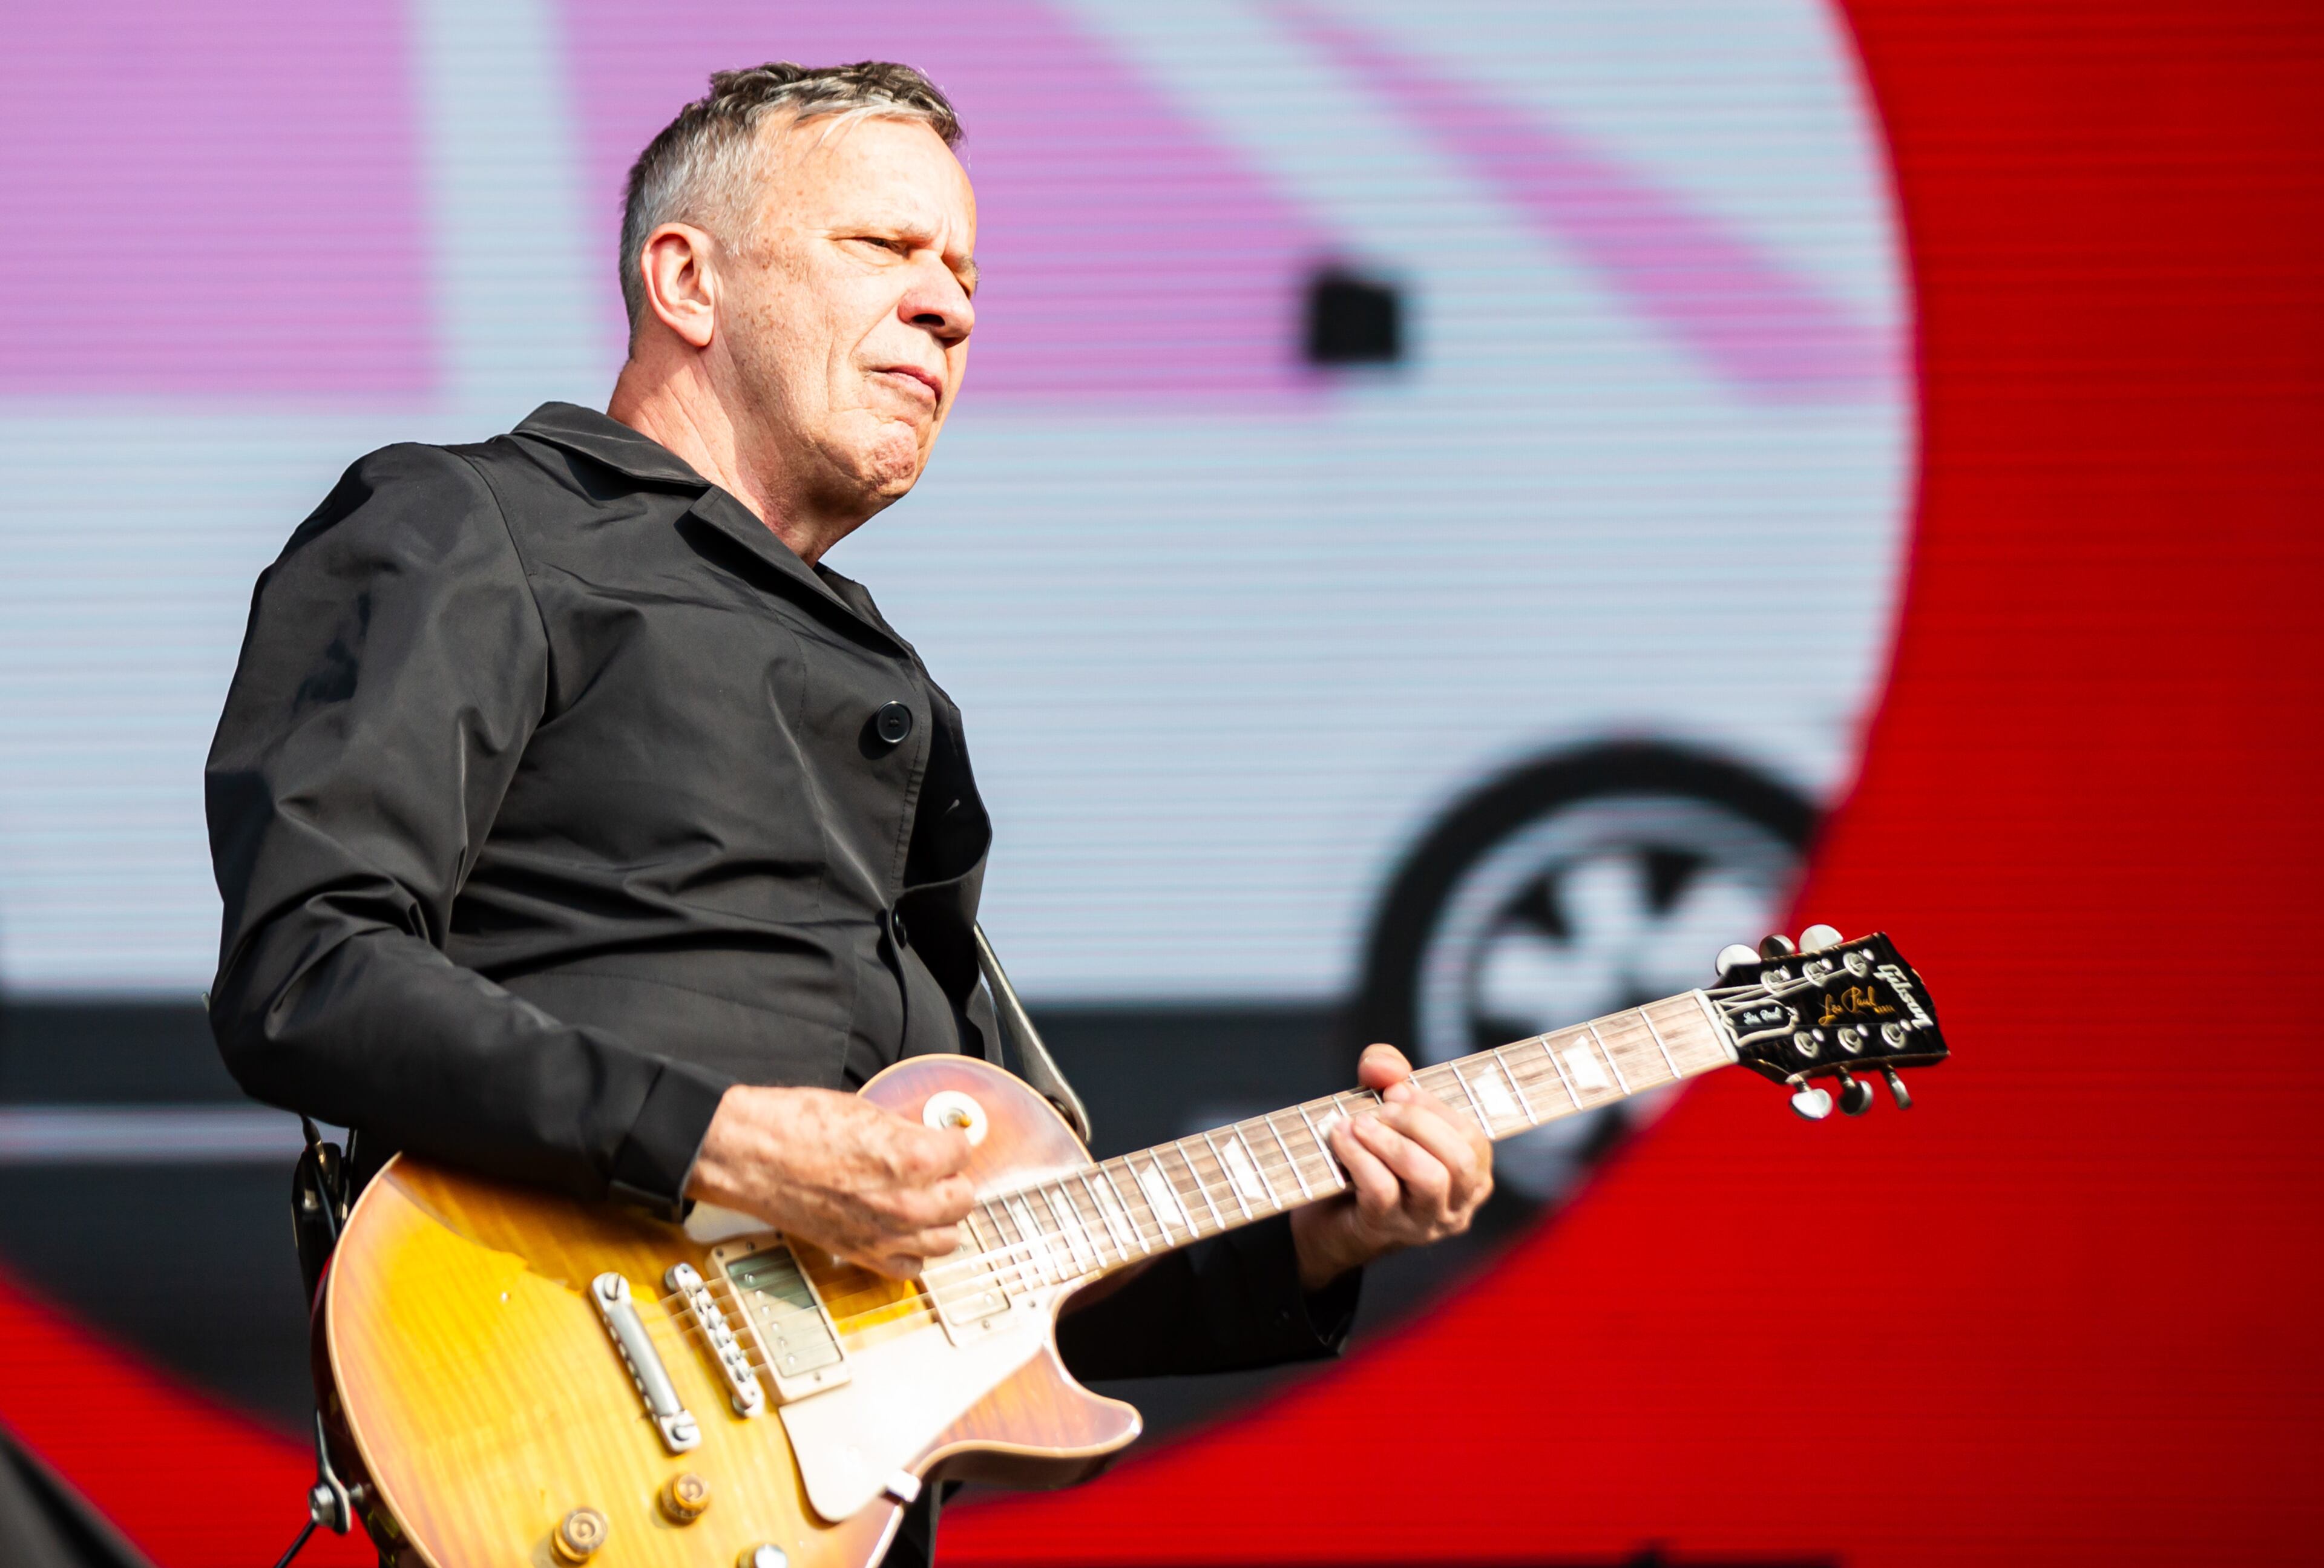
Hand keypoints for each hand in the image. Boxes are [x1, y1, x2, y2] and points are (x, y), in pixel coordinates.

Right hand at [686, 1084, 974, 1278]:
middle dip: (953, 1180)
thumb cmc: (795, 1127)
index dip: (952, 1142)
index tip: (944, 1140)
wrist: (750, 1154)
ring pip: (946, 1239)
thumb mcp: (867, 1112)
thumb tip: (929, 1139)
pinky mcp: (860, 1255)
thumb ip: (908, 1133)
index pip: (964, 1152)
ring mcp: (885, 1234)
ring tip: (926, 1201)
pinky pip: (910, 1267)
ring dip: (940, 1219)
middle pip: (963, 1200)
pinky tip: (903, 1232)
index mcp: (912, 1158)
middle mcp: (906, 1202)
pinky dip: (912, 1252)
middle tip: (939, 1170)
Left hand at [1288, 1044, 1493, 1290]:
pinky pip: (1382, 1190)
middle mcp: (1456, 1205)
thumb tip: (1384, 1066)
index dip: (1435, 1107)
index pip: (1472, 1138)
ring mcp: (1422, 1223)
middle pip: (1458, 1159)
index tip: (1396, 1089)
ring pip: (1427, 1178)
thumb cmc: (1370, 1157)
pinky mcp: (1384, 1229)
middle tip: (1381, 1108)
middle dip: (1417, 1122)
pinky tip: (1340, 1139)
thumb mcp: (1384, 1110)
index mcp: (1471, 1176)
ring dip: (1390, 1140)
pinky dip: (1359, 1157)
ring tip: (1358, 1123)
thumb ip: (1388, 1073)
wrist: (1328, 1217)